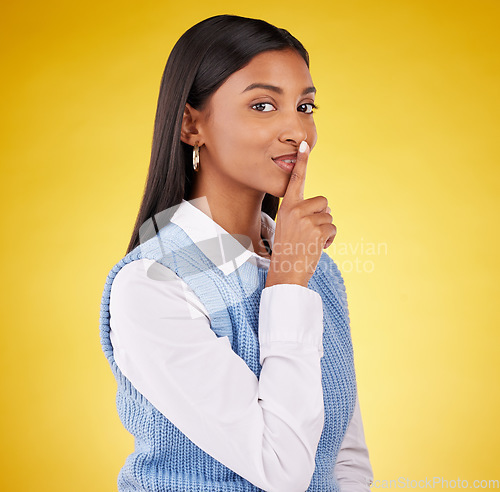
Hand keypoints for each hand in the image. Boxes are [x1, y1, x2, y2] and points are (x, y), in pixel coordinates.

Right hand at [265, 141, 336, 287]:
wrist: (286, 271)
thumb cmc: (289, 250)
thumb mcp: (288, 227)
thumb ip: (301, 213)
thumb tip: (325, 208)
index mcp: (287, 207)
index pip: (296, 181)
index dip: (302, 163)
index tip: (305, 145)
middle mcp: (295, 210)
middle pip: (323, 202)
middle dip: (322, 216)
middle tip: (308, 233)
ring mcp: (306, 219)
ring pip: (329, 216)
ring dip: (325, 230)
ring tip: (311, 242)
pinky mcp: (317, 230)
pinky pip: (333, 228)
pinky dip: (330, 239)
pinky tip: (317, 247)